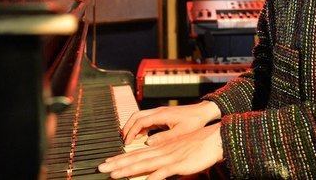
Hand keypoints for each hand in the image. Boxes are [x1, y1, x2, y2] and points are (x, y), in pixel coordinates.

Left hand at [99, 123, 223, 179]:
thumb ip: (166, 161)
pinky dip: (152, 177)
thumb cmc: (198, 146)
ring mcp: (169, 158)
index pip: (136, 154)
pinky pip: (163, 172)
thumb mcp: (179, 152)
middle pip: (135, 158)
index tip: (107, 163)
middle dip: (117, 164)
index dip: (120, 158)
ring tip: (113, 174)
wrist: (215, 139)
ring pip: (144, 164)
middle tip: (100, 168)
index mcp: (161, 149)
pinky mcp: (178, 164)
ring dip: (127, 170)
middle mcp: (161, 152)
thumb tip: (156, 169)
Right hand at [122, 100, 220, 145]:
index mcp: (161, 114)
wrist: (203, 112)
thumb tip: (147, 143)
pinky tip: (140, 136)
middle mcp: (158, 111)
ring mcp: (159, 112)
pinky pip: (147, 119)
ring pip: (140, 116)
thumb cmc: (194, 121)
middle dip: (127, 127)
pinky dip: (140, 126)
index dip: (131, 132)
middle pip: (136, 116)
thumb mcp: (179, 133)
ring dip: (133, 126)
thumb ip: (163, 138)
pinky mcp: (162, 115)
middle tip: (122, 139)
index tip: (126, 142)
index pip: (139, 121)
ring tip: (128, 138)